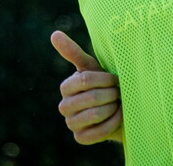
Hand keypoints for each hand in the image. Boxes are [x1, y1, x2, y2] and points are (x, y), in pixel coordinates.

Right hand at [51, 30, 123, 144]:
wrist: (117, 108)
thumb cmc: (104, 84)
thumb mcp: (92, 67)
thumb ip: (73, 52)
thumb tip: (54, 33)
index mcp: (66, 87)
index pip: (84, 80)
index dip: (104, 80)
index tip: (116, 79)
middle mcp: (64, 106)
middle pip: (91, 98)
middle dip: (111, 94)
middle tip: (119, 92)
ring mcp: (71, 123)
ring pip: (94, 115)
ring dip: (112, 108)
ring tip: (118, 103)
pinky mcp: (80, 138)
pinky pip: (97, 133)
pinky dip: (112, 124)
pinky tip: (118, 117)